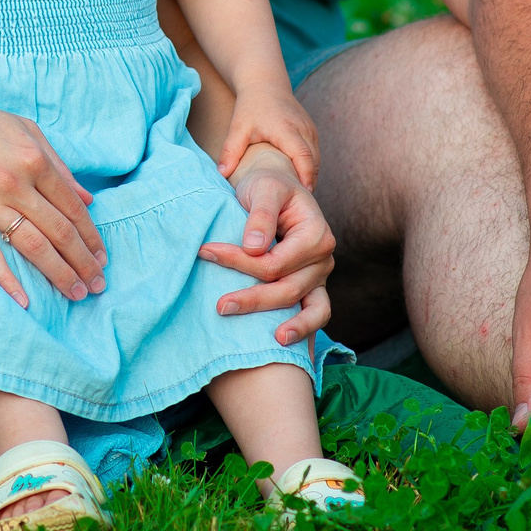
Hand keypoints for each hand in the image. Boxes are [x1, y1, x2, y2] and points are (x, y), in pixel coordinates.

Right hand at [0, 82, 106, 307]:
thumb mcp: (23, 129)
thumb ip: (57, 164)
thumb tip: (86, 198)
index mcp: (34, 159)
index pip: (72, 208)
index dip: (91, 237)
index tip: (102, 258)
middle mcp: (15, 183)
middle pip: (59, 231)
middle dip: (83, 262)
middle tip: (97, 285)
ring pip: (32, 246)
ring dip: (58, 273)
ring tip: (76, 293)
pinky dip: (7, 279)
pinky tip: (24, 299)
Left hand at [198, 146, 335, 347]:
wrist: (275, 189)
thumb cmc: (267, 187)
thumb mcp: (263, 189)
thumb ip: (260, 215)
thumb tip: (254, 247)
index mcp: (316, 233)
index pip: (276, 261)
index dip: (241, 262)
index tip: (207, 252)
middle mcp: (324, 258)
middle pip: (288, 288)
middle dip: (253, 298)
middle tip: (220, 306)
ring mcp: (320, 276)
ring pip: (305, 307)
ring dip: (279, 321)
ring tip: (268, 339)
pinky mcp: (313, 287)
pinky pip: (317, 314)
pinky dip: (305, 330)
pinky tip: (283, 343)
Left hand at [214, 86, 318, 187]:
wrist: (265, 84)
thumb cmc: (250, 106)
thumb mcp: (238, 127)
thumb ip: (230, 151)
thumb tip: (221, 174)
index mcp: (287, 129)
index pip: (303, 155)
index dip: (305, 176)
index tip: (303, 194)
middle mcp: (303, 129)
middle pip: (313, 161)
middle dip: (308, 182)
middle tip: (300, 204)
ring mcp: (311, 129)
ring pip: (317, 159)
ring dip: (310, 176)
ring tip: (299, 197)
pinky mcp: (312, 131)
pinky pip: (315, 154)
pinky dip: (310, 168)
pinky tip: (298, 182)